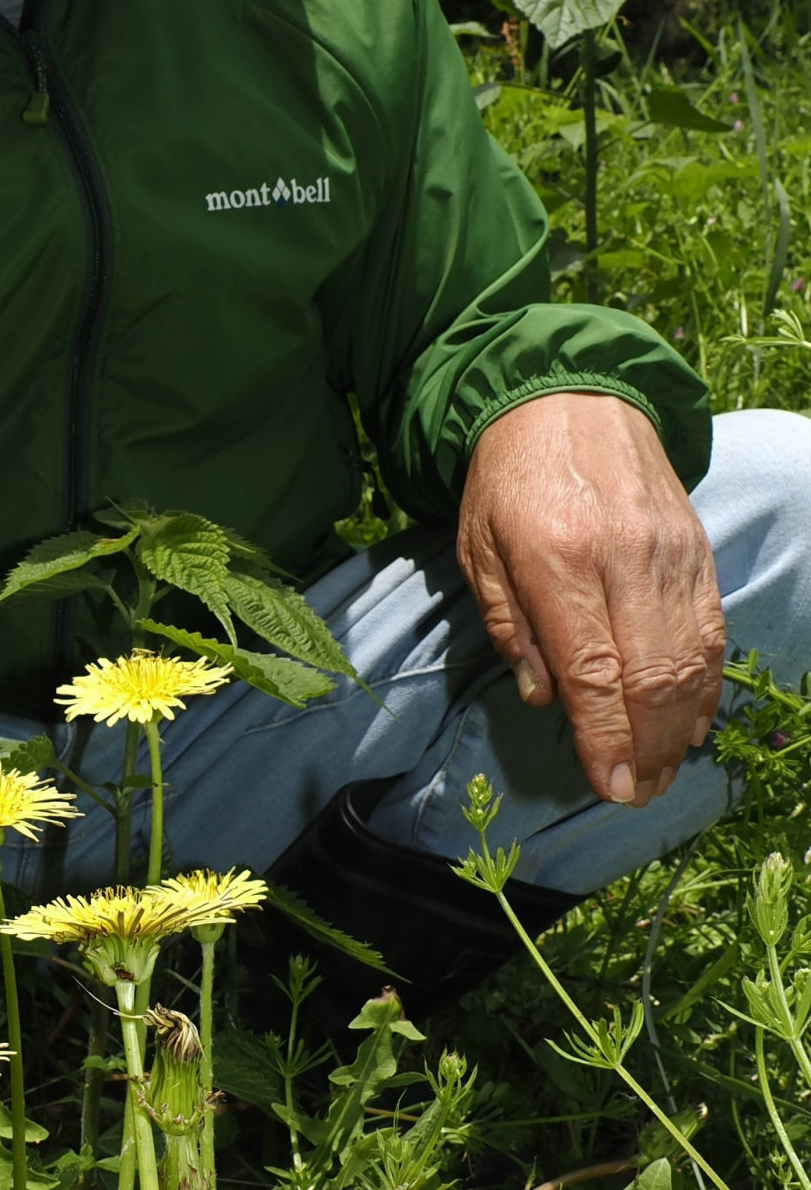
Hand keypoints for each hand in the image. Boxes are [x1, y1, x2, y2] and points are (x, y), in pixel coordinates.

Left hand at [457, 391, 724, 807]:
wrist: (570, 396)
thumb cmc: (510, 480)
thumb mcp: (478, 549)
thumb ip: (510, 626)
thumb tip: (546, 699)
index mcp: (557, 559)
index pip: (593, 671)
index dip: (605, 738)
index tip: (609, 787)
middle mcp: (623, 558)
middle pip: (651, 675)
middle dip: (648, 749)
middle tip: (637, 793)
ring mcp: (668, 552)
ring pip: (691, 658)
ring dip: (681, 728)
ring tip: (663, 772)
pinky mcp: (696, 549)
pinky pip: (711, 630)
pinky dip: (706, 684)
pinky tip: (692, 722)